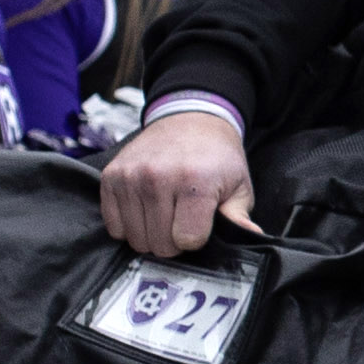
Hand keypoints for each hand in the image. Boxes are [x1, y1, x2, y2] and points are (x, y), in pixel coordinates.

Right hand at [100, 102, 248, 260]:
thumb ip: (240, 217)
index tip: (200, 223)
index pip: (187, 240)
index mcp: (195, 181)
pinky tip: (145, 211)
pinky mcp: (111, 177)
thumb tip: (252, 237)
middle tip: (182, 221)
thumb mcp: (238, 185)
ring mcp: (131, 177)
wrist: (188, 118)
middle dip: (173, 241)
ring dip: (151, 234)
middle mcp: (158, 177)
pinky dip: (129, 226)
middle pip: (160, 244)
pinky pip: (113, 226)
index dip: (196, 239)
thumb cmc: (216, 158)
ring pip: (136, 239)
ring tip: (165, 214)